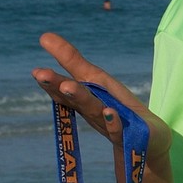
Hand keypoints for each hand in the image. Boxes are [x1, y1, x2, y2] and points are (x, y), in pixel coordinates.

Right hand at [32, 33, 171, 160]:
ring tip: (68, 86)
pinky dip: (114, 121)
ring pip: (94, 110)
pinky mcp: (132, 136)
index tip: (35, 71)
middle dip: (59, 87)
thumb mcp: (96, 81)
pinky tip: (109, 111)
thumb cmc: (118, 109)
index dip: (51, 81)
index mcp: (85, 99)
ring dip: (81, 98)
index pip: (65, 89)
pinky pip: (121, 129)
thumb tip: (44, 36)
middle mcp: (94, 112)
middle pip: (75, 99)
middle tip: (41, 74)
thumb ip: (72, 61)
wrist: (147, 146)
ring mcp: (111, 126)